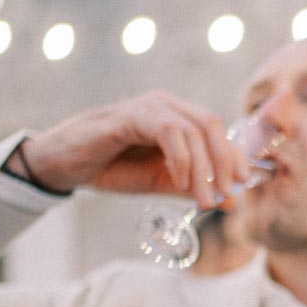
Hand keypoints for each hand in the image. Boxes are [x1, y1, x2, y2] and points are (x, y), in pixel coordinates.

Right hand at [12, 91, 243, 210]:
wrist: (66, 165)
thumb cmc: (114, 168)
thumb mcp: (161, 182)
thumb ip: (194, 188)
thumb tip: (231, 202)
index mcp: (179, 117)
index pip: (218, 131)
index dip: (234, 159)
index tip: (240, 190)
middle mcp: (167, 105)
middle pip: (212, 124)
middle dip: (225, 162)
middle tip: (226, 196)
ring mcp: (149, 106)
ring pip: (194, 128)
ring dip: (204, 168)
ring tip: (203, 200)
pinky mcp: (130, 116)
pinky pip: (168, 130)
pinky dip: (180, 158)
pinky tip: (178, 181)